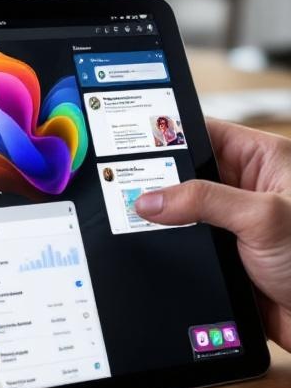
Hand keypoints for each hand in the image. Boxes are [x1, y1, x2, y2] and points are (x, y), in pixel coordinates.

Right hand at [135, 118, 290, 349]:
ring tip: (130, 215)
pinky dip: (168, 245)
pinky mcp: (223, 253)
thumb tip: (151, 199)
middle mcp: (248, 188)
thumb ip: (203, 201)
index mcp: (264, 160)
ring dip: (163, 218)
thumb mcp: (262, 217)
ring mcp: (233, 222)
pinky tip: (150, 244)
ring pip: (182, 211)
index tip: (129, 145)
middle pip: (186, 172)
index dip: (168, 136)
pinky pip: (184, 242)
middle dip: (157, 180)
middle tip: (122, 185)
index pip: (205, 134)